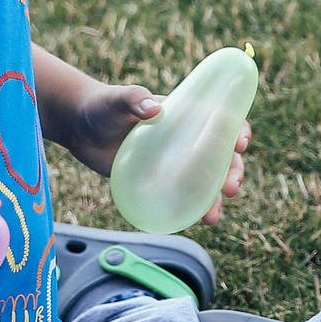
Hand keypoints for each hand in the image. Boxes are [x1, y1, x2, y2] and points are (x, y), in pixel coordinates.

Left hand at [52, 79, 251, 222]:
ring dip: (214, 199)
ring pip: (204, 182)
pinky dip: (188, 210)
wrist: (79, 129)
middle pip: (220, 157)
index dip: (238, 131)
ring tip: (212, 217)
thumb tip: (154, 109)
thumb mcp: (119, 99)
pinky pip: (179, 197)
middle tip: (230, 188)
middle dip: (232, 173)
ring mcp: (172, 163)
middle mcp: (185, 140)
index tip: (241, 144)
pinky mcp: (156, 182)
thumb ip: (134, 99)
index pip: (222, 121)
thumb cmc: (103, 106)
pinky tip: (190, 222)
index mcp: (185, 116)